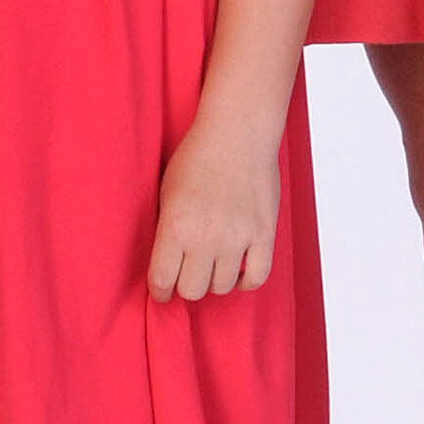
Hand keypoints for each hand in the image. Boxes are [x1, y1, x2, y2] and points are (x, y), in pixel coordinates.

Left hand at [147, 122, 276, 300]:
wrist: (237, 132)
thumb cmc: (197, 157)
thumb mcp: (165, 192)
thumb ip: (165, 231)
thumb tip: (165, 265)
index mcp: (175, 226)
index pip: (162, 281)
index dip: (159, 291)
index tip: (162, 290)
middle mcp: (206, 236)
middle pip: (192, 291)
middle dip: (186, 285)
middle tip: (188, 273)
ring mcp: (238, 237)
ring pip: (222, 286)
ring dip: (215, 279)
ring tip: (213, 263)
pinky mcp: (264, 233)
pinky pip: (257, 277)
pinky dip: (245, 280)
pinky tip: (237, 269)